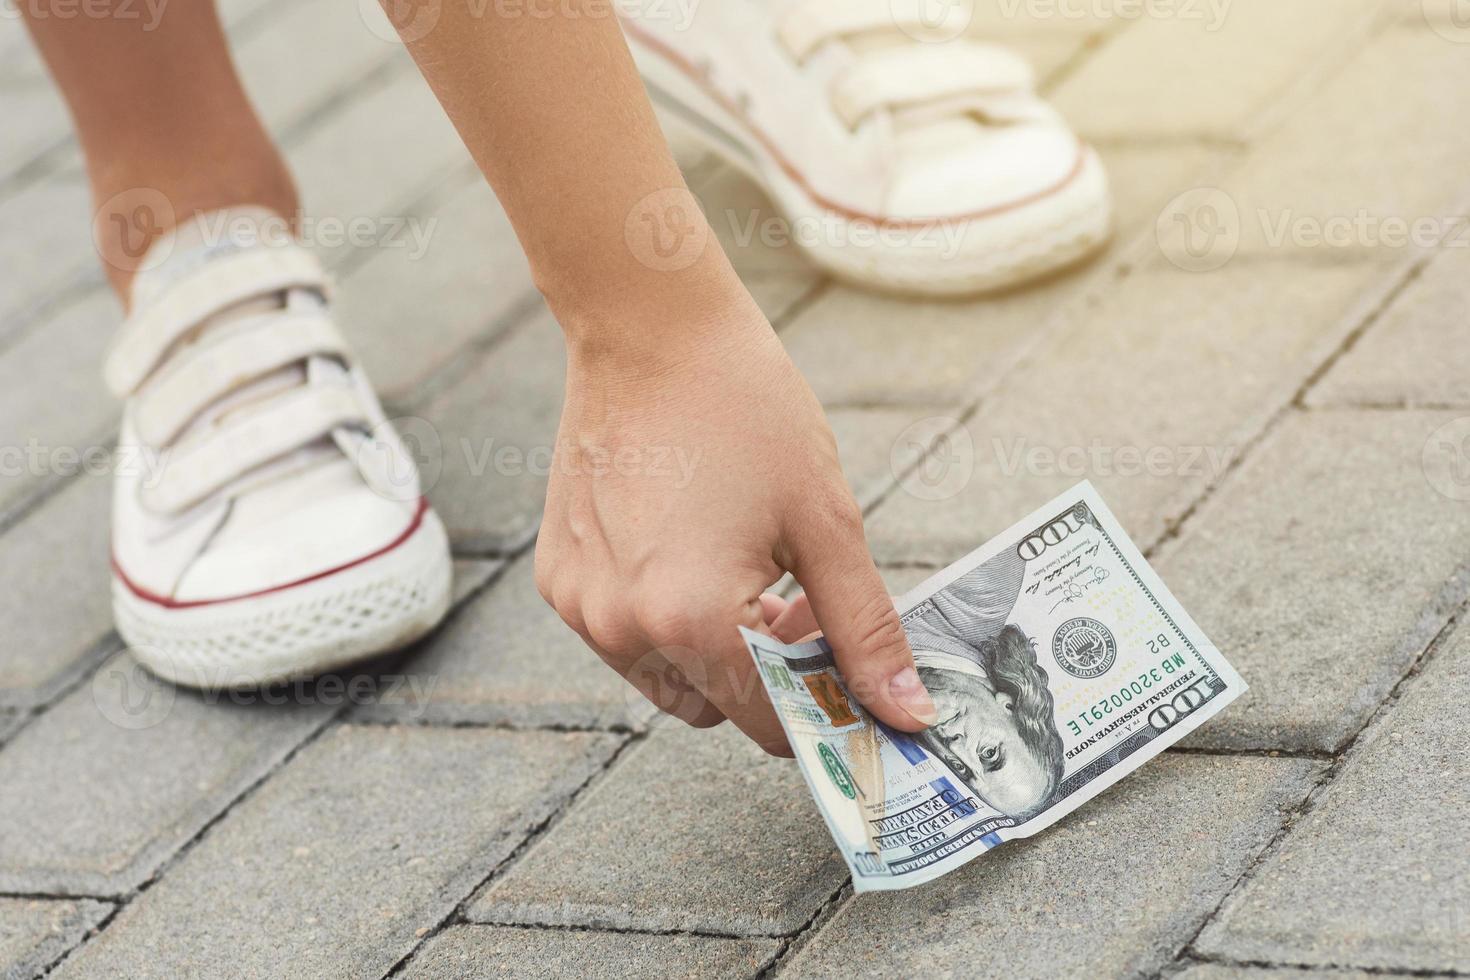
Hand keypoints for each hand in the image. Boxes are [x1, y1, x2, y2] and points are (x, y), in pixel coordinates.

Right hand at [535, 298, 937, 753]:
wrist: (649, 330)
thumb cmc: (745, 410)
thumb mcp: (826, 523)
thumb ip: (866, 630)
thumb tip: (907, 714)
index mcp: (693, 619)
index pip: (770, 727)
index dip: (821, 709)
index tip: (850, 678)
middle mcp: (622, 627)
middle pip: (720, 709)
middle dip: (770, 674)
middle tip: (798, 601)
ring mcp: (581, 606)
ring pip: (670, 679)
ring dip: (714, 651)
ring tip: (743, 568)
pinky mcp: (558, 579)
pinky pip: (624, 634)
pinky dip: (663, 615)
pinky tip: (688, 546)